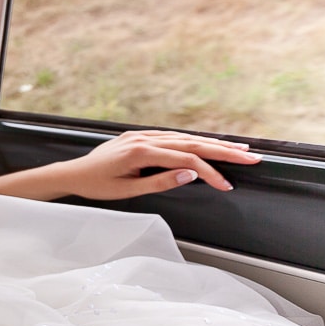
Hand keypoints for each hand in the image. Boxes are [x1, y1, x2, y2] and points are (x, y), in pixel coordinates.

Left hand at [62, 130, 259, 199]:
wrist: (73, 173)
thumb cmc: (96, 185)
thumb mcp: (128, 190)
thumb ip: (160, 181)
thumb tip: (191, 174)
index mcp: (140, 152)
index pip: (186, 160)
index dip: (210, 172)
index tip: (226, 185)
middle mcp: (143, 138)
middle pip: (191, 143)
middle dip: (223, 150)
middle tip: (251, 156)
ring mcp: (141, 135)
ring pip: (184, 137)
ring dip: (212, 143)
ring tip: (238, 148)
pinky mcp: (139, 136)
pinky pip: (172, 136)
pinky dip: (193, 140)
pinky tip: (208, 144)